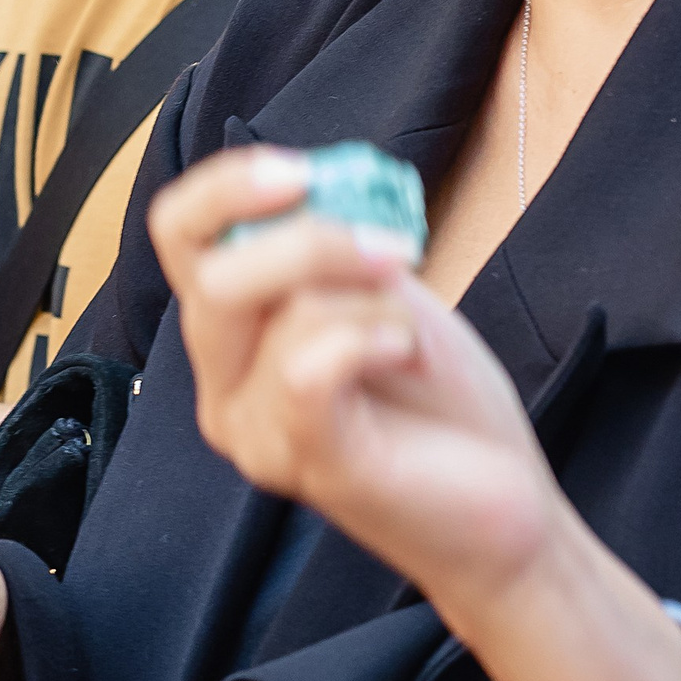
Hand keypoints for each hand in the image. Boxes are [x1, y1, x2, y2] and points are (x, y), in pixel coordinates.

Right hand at [150, 147, 560, 610]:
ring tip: (409, 335)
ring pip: (279, 314)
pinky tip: (405, 354)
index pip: (178, 235)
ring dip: (370, 300)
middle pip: (218, 273)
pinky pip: (310, 368)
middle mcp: (221, 389)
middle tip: (397, 252)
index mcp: (228, 340)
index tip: (302, 172)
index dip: (226, 187)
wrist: (502, 508)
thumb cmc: (439, 406)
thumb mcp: (380, 293)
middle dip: (317, 241)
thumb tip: (316, 182)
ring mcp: (254, 433)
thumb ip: (334, 242)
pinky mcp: (306, 462)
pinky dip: (371, 337)